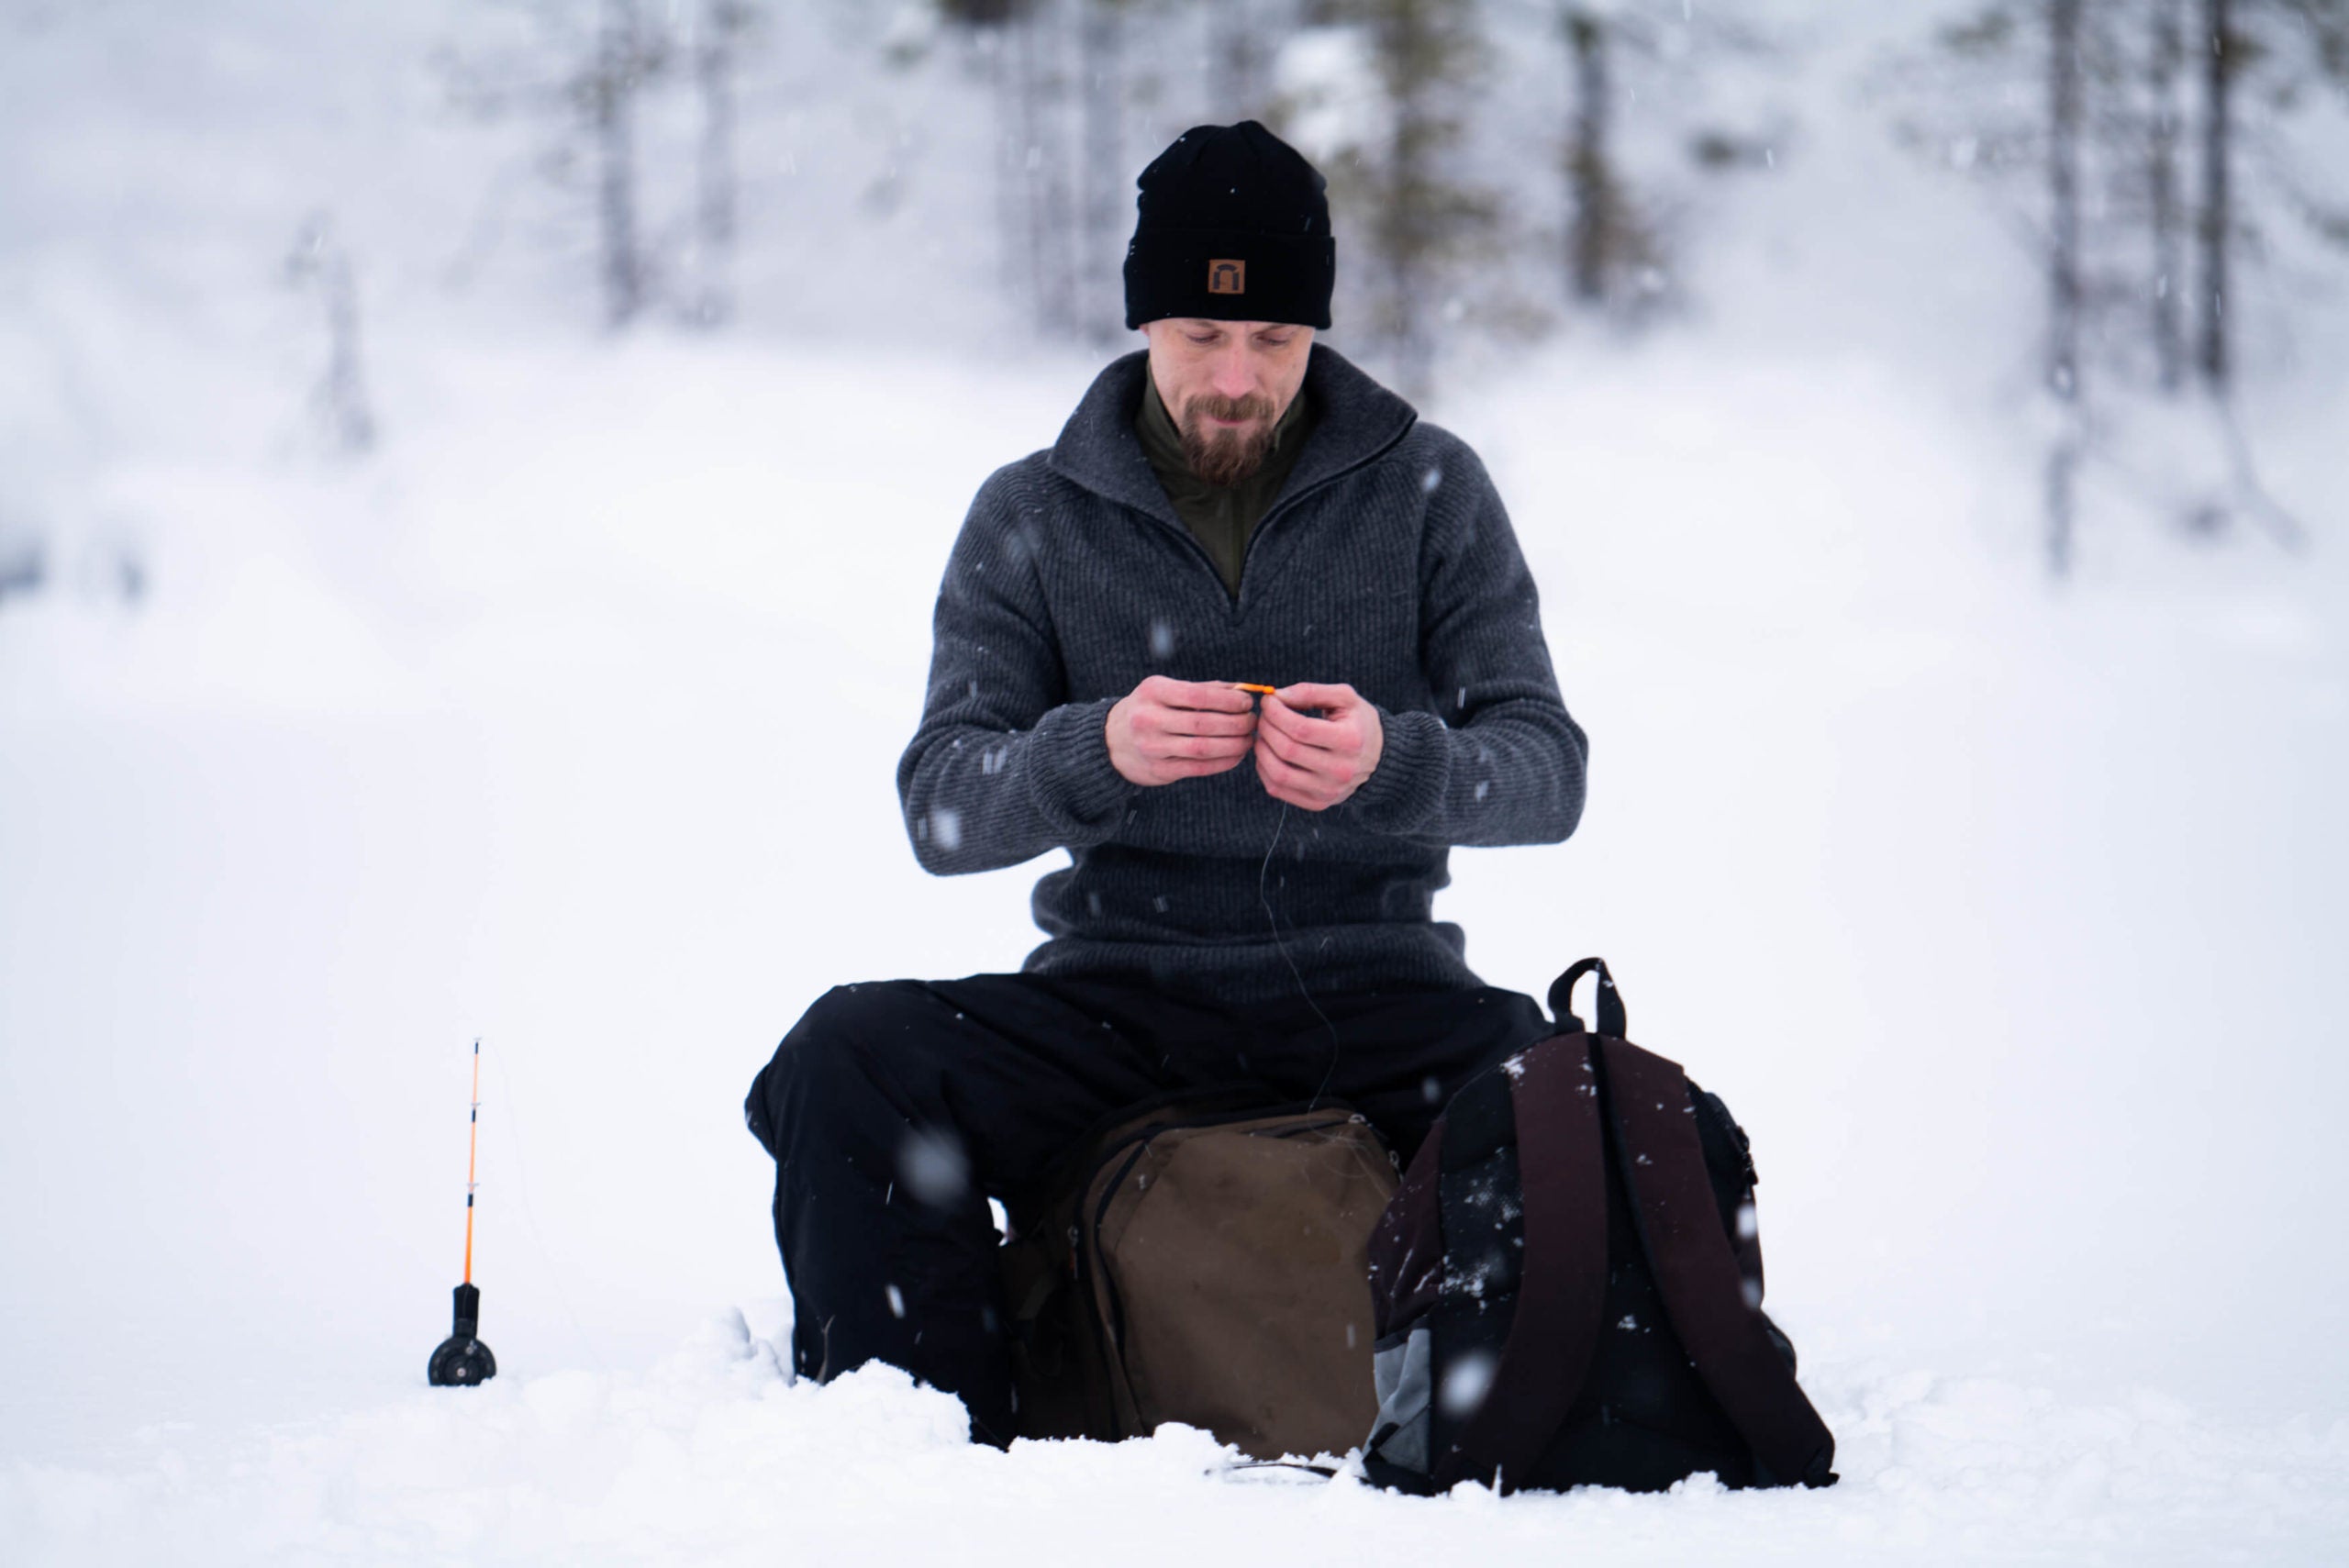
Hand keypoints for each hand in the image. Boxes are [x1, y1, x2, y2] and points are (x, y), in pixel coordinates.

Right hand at [1105, 676, 1258, 785]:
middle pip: (1204, 723)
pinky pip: (1200, 768)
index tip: (1247, 702)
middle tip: (1253, 722)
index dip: (1229, 700)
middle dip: (1237, 723)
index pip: (1198, 695)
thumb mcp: (1167, 691)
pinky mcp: (1159, 771)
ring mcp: (1152, 747)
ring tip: (1249, 738)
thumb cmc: (1152, 710)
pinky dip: (1224, 762)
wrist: (1113, 741)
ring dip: (1234, 744)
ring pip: (1204, 748)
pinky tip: (1237, 755)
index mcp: (1153, 692)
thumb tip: (1244, 690)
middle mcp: (1148, 719)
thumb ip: (1205, 689)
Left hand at [1254, 682, 1383, 810]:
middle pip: (1287, 750)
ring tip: (1264, 734)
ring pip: (1278, 773)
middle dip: (1267, 727)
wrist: (1378, 757)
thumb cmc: (1357, 722)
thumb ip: (1311, 692)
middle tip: (1264, 716)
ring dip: (1261, 750)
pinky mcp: (1318, 803)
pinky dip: (1264, 769)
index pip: (1300, 728)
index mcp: (1350, 740)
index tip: (1268, 701)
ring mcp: (1329, 791)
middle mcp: (1341, 770)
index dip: (1276, 712)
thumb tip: (1277, 696)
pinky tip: (1268, 753)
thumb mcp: (1344, 698)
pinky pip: (1277, 789)